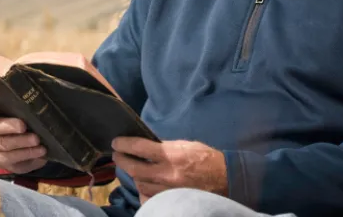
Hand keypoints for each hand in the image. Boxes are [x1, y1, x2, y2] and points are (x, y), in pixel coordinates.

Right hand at [0, 98, 46, 173]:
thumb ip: (24, 99)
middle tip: (23, 126)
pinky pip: (10, 158)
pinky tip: (40, 150)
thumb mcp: (25, 105)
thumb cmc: (27, 114)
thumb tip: (38, 94)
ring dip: (21, 142)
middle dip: (8, 126)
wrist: (33, 139)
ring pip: (2, 144)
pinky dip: (26, 153)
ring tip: (36, 139)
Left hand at [111, 137, 227, 203]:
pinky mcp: (170, 201)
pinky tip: (144, 185)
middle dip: (122, 160)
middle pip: (134, 168)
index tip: (116, 142)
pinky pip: (148, 198)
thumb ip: (164, 147)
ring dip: (133, 176)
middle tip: (117, 155)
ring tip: (131, 168)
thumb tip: (145, 147)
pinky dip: (143, 192)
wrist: (226, 179)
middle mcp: (167, 174)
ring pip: (139, 184)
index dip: (124, 144)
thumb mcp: (185, 145)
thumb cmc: (206, 159)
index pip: (139, 147)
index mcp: (171, 155)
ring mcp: (167, 190)